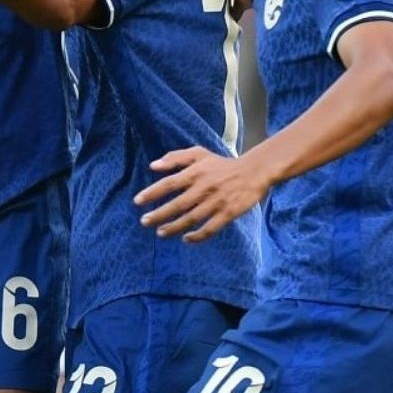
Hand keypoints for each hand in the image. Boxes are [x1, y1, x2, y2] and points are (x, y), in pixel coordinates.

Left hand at [134, 146, 268, 242]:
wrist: (254, 171)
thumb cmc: (221, 163)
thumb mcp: (198, 153)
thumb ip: (175, 157)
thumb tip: (152, 166)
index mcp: (195, 173)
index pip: (169, 184)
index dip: (152, 193)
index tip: (137, 202)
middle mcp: (204, 188)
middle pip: (177, 204)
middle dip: (158, 215)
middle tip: (144, 222)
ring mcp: (216, 202)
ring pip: (191, 219)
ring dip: (174, 227)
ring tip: (160, 233)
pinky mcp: (229, 213)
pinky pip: (210, 228)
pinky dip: (197, 236)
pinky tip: (186, 239)